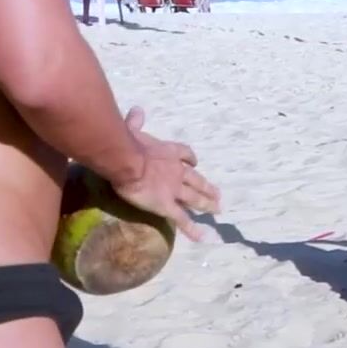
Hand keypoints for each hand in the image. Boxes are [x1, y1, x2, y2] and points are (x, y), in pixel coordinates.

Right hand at [111, 107, 221, 242]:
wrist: (128, 161)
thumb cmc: (128, 145)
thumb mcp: (132, 130)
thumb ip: (134, 122)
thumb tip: (136, 109)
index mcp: (168, 152)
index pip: (186, 154)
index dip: (190, 159)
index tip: (194, 162)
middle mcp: (176, 171)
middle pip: (197, 179)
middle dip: (207, 187)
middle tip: (218, 194)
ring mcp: (175, 189)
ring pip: (195, 198)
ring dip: (207, 204)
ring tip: (217, 210)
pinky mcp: (168, 205)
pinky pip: (183, 219)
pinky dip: (193, 229)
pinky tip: (203, 237)